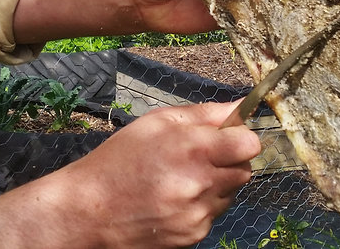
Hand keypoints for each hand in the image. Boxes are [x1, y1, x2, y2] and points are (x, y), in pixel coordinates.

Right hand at [47, 102, 261, 247]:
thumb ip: (204, 114)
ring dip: (215, 184)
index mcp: (192, 149)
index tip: (227, 138)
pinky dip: (201, 206)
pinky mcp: (194, 235)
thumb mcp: (156, 123)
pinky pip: (213, 215)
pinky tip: (173, 199)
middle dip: (229, 161)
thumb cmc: (119, 160)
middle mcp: (200, 184)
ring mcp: (198, 213)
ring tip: (180, 179)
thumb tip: (241, 105)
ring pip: (230, 194)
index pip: (249, 144)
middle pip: (245, 170)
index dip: (240, 138)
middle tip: (200, 158)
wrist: (90, 211)